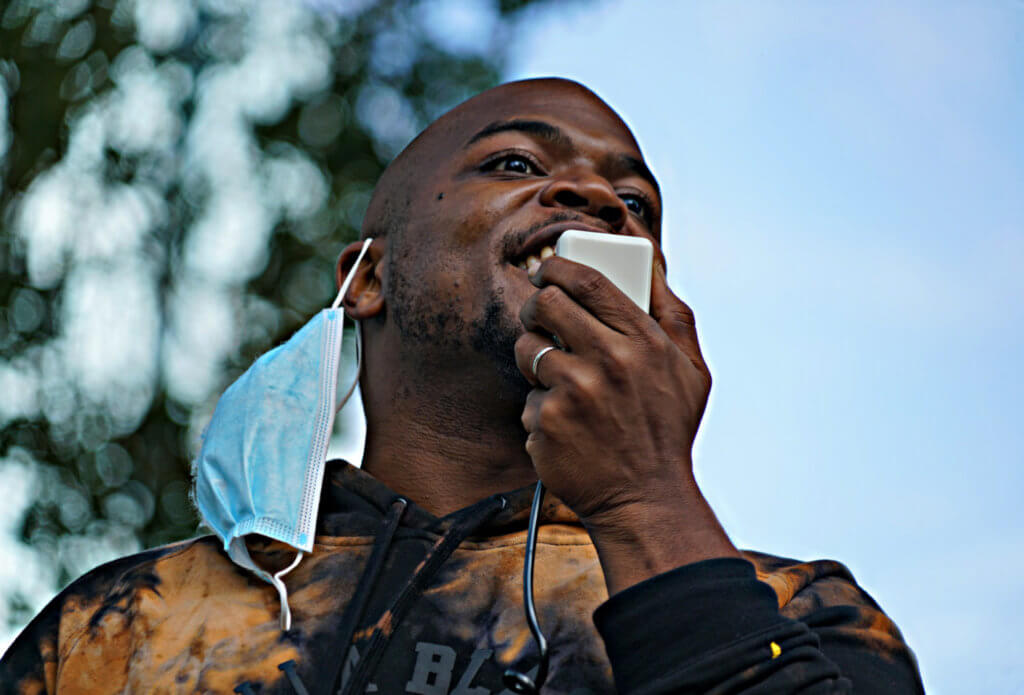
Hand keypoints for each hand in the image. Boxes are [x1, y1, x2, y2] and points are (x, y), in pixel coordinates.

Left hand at [514, 254, 737, 592]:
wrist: (645, 501)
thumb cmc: (667, 430)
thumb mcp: (691, 369)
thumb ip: (672, 311)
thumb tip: (649, 258)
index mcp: (645, 342)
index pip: (588, 281)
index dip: (559, 266)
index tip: (549, 270)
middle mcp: (608, 362)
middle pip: (545, 302)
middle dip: (535, 303)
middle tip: (539, 316)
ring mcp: (573, 393)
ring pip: (527, 347)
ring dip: (534, 356)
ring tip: (558, 378)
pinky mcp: (546, 422)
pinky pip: (527, 395)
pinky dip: (541, 405)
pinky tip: (566, 424)